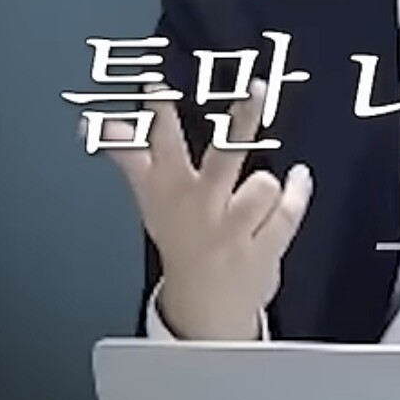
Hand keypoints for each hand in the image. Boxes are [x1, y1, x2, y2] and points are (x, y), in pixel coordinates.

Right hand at [88, 80, 312, 339]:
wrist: (201, 311)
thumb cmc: (180, 239)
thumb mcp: (152, 202)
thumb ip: (132, 159)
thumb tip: (100, 123)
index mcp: (170, 194)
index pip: (160, 148)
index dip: (158, 117)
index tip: (156, 87)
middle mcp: (201, 211)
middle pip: (224, 157)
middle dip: (239, 124)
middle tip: (255, 89)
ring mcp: (233, 233)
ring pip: (265, 183)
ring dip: (262, 189)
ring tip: (250, 204)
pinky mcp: (262, 251)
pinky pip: (290, 209)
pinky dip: (298, 192)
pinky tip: (298, 179)